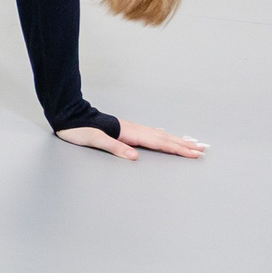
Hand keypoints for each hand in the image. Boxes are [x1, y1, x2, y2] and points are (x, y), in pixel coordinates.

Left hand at [55, 120, 206, 160]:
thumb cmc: (78, 130)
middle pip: (164, 138)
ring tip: (191, 142)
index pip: (160, 142)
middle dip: (184, 145)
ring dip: (176, 139)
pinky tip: (163, 134)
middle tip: (203, 149)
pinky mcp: (124, 130)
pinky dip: (162, 135)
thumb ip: (115, 147)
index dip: (178, 149)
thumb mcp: (94, 140)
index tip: (196, 153)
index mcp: (129, 133)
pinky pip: (150, 133)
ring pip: (159, 134)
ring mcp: (130, 128)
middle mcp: (133, 129)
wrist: (68, 116)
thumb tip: (135, 156)